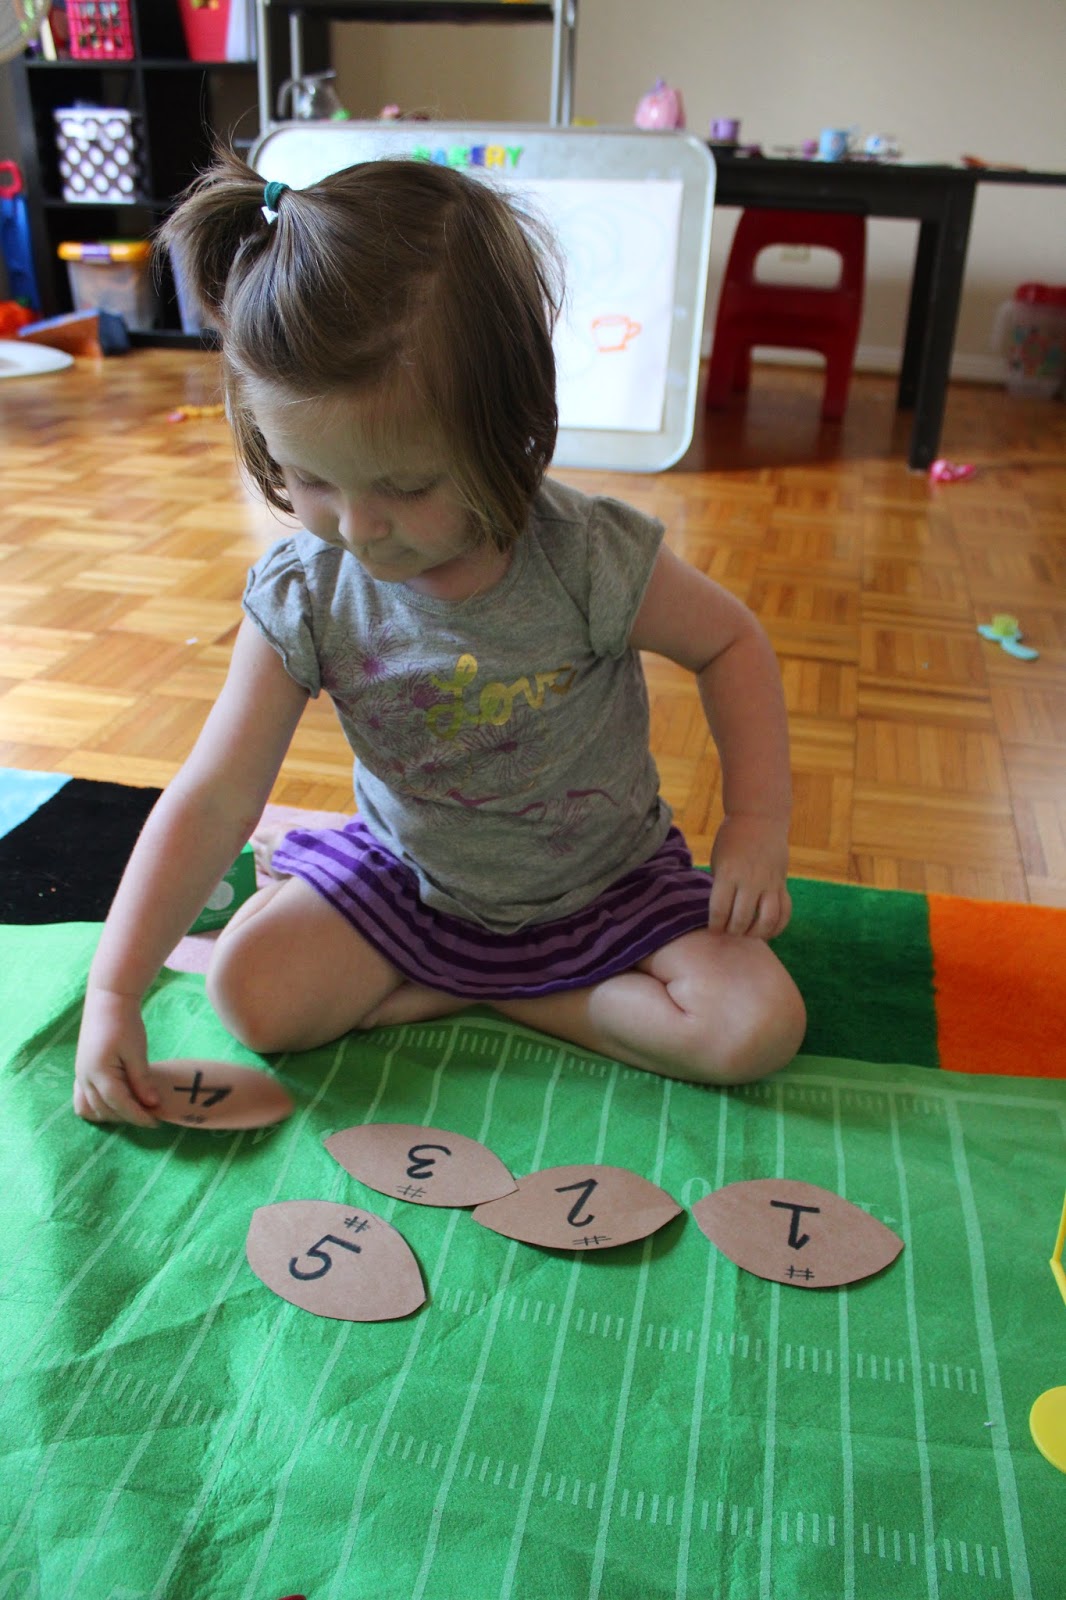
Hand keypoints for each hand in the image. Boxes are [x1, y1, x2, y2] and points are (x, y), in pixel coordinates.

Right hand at [74, 987, 160, 1126]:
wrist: (107, 1002)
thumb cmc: (124, 1023)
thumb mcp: (137, 1052)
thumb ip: (142, 1081)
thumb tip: (152, 1105)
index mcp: (98, 1073)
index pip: (120, 1105)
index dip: (138, 1116)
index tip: (156, 1122)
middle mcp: (84, 1078)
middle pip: (105, 1110)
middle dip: (128, 1116)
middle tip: (150, 1114)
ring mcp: (80, 1076)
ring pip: (91, 1109)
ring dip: (112, 1114)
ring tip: (134, 1109)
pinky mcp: (81, 1072)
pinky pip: (84, 1100)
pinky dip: (98, 1107)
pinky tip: (116, 1103)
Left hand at [707, 815, 791, 939]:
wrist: (759, 819)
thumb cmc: (732, 840)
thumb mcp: (718, 861)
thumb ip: (722, 887)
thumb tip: (722, 916)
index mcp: (729, 874)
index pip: (720, 910)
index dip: (715, 926)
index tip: (713, 929)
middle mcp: (750, 880)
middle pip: (742, 919)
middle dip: (733, 931)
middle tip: (728, 932)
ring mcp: (769, 883)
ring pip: (767, 919)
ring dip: (756, 933)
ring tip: (748, 933)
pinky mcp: (782, 883)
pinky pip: (785, 911)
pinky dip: (778, 926)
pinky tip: (768, 931)